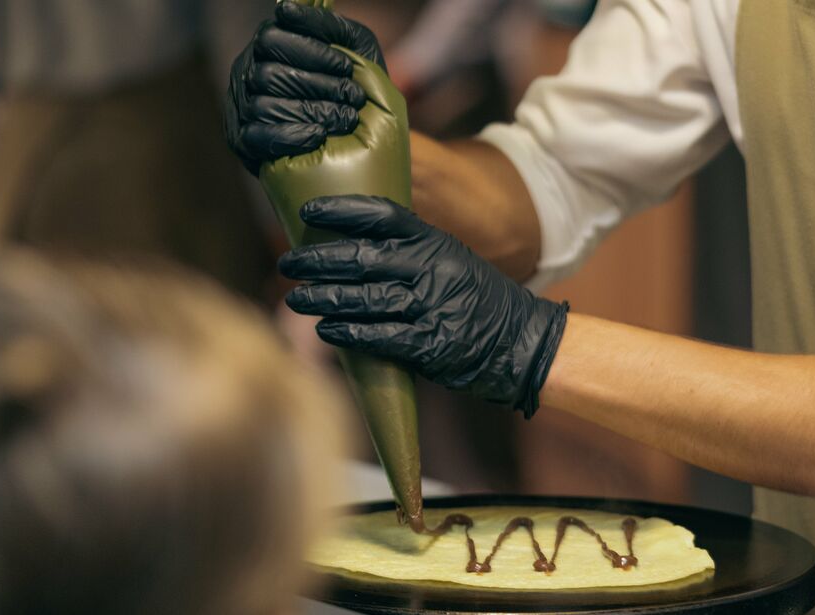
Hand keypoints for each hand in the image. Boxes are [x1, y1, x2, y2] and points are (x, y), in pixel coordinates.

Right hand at [225, 1, 386, 174]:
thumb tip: (287, 9)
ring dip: (311, 111)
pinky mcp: (243, 140)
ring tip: (347, 118)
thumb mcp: (353, 48)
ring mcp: (242, 106)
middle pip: (269, 73)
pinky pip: (258, 137)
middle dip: (318, 85)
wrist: (354, 137)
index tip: (345, 65)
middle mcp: (248, 71)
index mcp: (268, 45)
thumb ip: (331, 26)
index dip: (310, 51)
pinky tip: (319, 135)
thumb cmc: (353, 84)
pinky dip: (291, 136)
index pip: (272, 37)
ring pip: (265, 105)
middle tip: (354, 96)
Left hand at [278, 196, 568, 416]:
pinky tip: (327, 330)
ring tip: (297, 298)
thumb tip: (353, 249)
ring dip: (324, 298)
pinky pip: (380, 336)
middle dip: (319, 259)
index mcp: (436, 243)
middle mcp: (432, 270)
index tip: (310, 210)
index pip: (383, 216)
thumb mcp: (453, 263)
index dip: (342, 209)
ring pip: (364, 298)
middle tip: (290, 262)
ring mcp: (431, 307)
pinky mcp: (431, 345)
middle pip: (363, 257)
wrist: (524, 343)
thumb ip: (411, 255)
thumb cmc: (481, 304)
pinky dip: (349, 333)